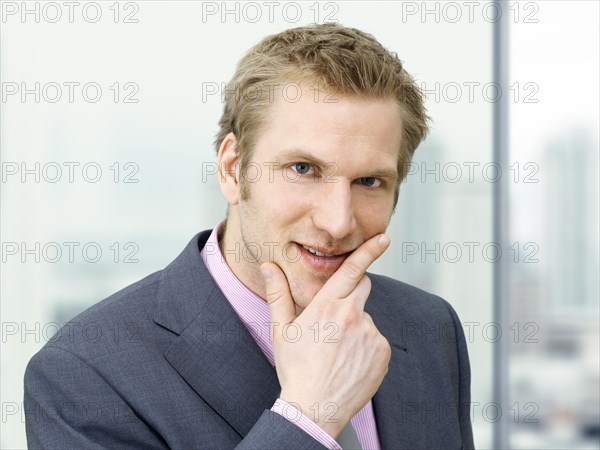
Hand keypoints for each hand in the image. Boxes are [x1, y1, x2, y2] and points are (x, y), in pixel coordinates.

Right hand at [260, 234, 391, 438]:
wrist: (315, 408)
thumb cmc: (295, 368)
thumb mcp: (281, 330)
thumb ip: (278, 294)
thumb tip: (269, 266)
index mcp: (327, 306)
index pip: (351, 270)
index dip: (368, 251)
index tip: (383, 238)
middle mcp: (353, 315)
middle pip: (362, 288)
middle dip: (351, 292)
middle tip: (332, 318)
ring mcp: (370, 334)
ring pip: (365, 316)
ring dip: (355, 325)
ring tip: (336, 350)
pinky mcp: (382, 352)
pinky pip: (375, 338)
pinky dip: (365, 345)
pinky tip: (348, 361)